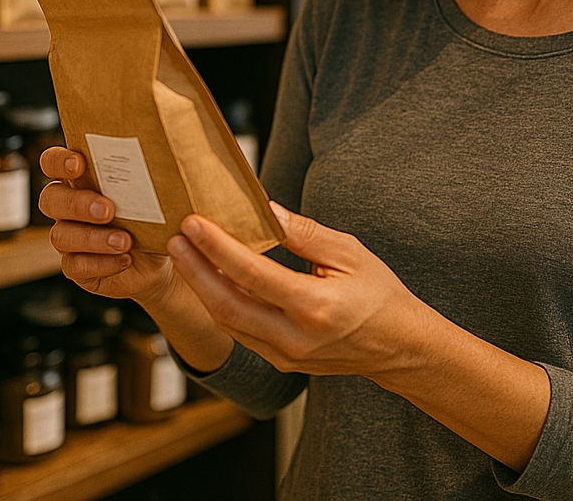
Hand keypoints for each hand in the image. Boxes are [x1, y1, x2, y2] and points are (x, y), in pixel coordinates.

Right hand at [38, 146, 176, 307]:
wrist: (167, 252)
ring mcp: (69, 237)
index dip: (59, 161)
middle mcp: (68, 206)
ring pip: (61, 235)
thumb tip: (161, 159)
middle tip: (108, 210)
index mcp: (81, 178)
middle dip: (77, 203)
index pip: (52, 162)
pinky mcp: (76, 266)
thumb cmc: (156, 211)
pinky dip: (102, 263)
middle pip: (51, 199)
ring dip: (93, 238)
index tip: (79, 164)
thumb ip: (146, 176)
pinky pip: (76, 265)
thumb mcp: (154, 192)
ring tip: (125, 241)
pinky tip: (125, 259)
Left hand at [167, 203, 431, 379]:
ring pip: (228, 323)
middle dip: (195, 271)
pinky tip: (210, 279)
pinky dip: (220, 304)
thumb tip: (266, 210)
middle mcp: (296, 338)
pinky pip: (240, 332)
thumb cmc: (378, 294)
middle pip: (227, 306)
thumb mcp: (349, 253)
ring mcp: (285, 355)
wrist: (398, 345)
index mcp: (316, 306)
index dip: (217, 248)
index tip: (194, 223)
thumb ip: (304, 233)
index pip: (252, 275)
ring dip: (201, 288)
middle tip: (174, 239)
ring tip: (185, 254)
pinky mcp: (280, 362)